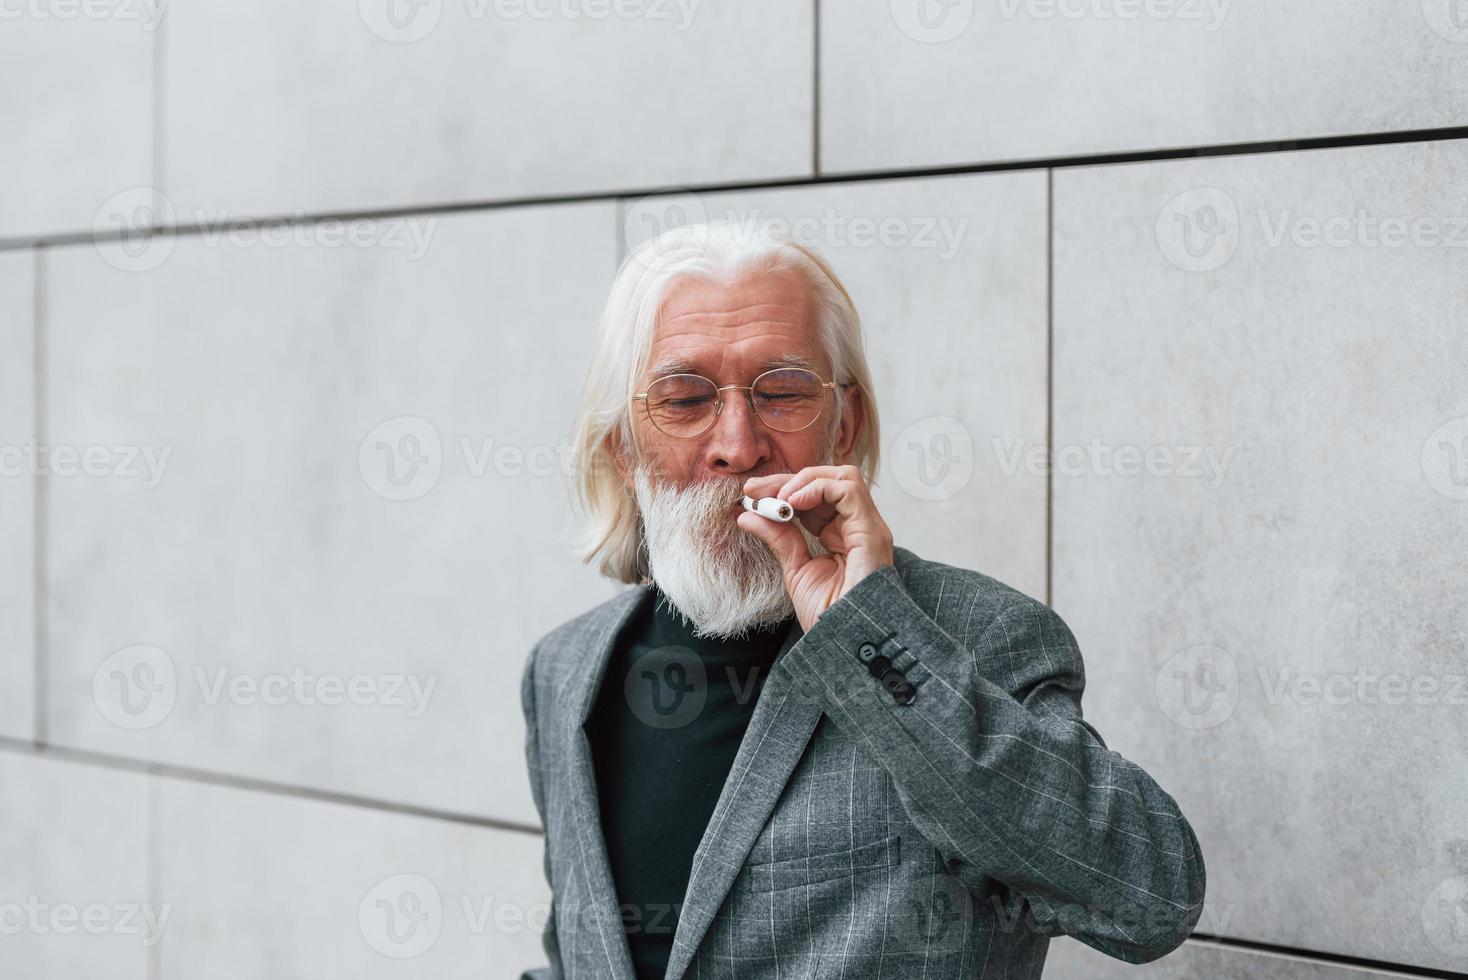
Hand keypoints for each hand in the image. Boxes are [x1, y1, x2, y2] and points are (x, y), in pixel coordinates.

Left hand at [737, 465, 894, 631]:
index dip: (784, 490)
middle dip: (788, 480)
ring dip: (803, 481)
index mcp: (843, 535)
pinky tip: (793, 503)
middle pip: (828, 480)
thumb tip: (748, 514)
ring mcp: (868, 528)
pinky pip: (848, 490)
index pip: (816, 496)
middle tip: (755, 490)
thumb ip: (778, 539)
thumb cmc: (828, 616)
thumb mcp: (795, 570)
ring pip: (842, 477)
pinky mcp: (871, 531)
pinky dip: (817, 487)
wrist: (846, 643)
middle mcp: (859, 527)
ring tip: (778, 499)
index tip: (751, 495)